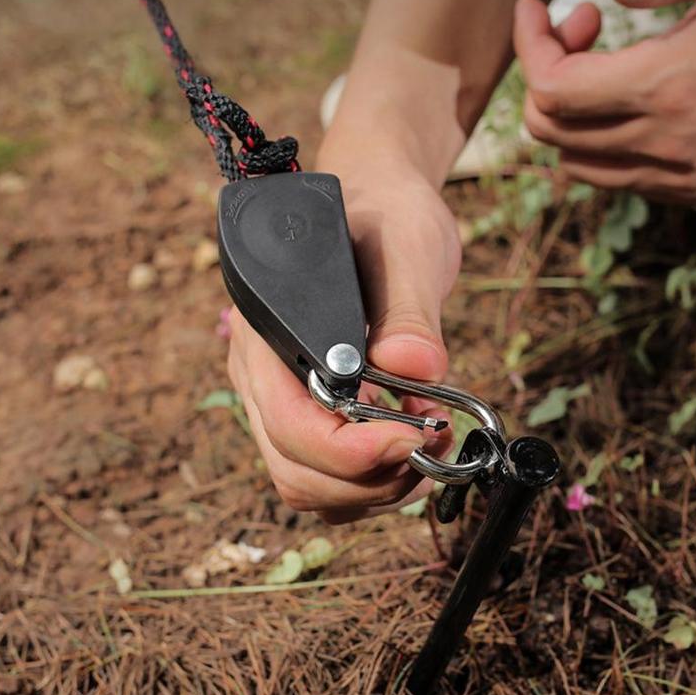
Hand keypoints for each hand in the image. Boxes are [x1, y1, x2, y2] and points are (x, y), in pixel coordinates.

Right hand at [227, 168, 458, 522]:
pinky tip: (412, 439)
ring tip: (426, 442)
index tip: (413, 437)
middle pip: (295, 471)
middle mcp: (266, 376)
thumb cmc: (383, 216)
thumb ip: (408, 310)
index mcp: (271, 333)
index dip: (349, 451)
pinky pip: (332, 479)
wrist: (380, 206)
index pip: (289, 424)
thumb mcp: (403, 247)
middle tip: (429, 446)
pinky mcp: (315, 413)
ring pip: (312, 486)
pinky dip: (377, 480)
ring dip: (375, 487)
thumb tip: (416, 367)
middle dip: (367, 479)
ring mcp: (286, 399)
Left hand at [514, 0, 695, 202]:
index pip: (553, 90)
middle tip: (584, 25)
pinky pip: (612, 176)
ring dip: (570, 109)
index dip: (530, 47)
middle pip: (551, 129)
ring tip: (608, 62)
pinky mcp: (691, 191)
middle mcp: (671, 144)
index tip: (536, 7)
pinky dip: (598, 138)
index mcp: (673, 87)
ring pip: (574, 160)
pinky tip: (632, 98)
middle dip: (546, 71)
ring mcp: (680, 177)